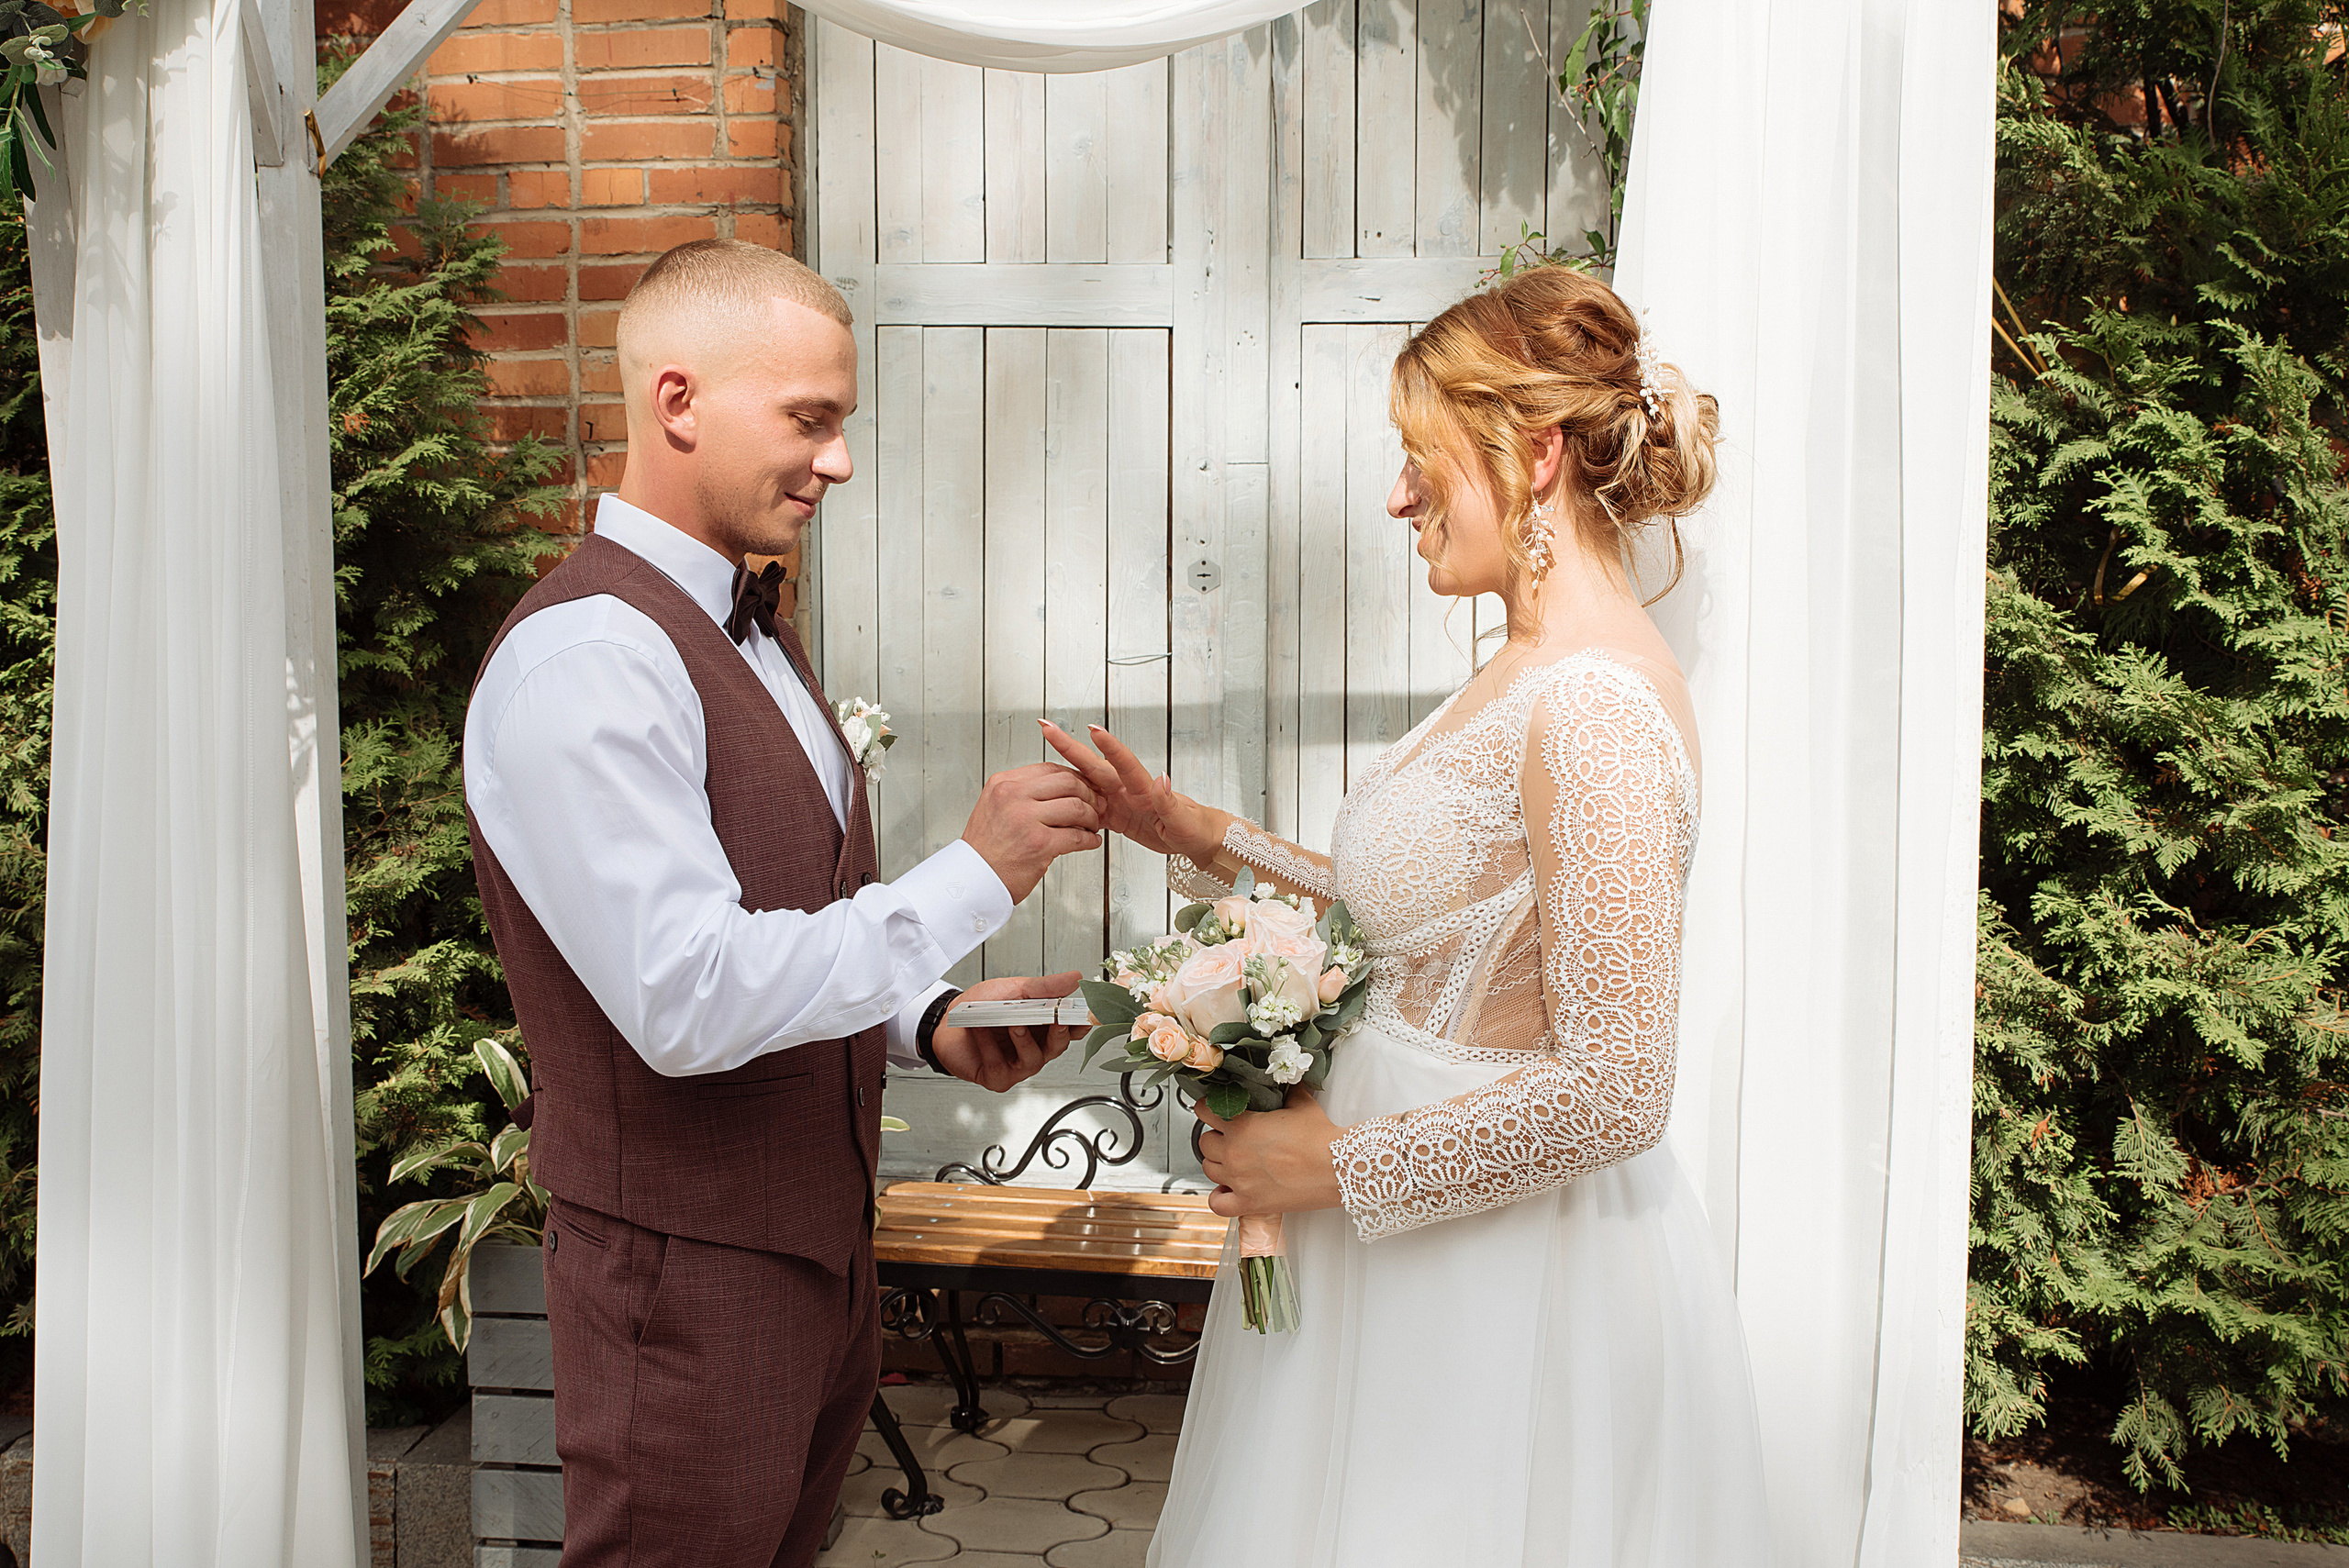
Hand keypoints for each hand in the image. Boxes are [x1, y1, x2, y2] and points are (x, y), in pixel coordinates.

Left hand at [930, 972, 1082, 1091]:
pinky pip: (1001, 1065)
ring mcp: (1017, 1066)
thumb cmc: (979, 1007)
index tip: (1083, 1015)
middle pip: (1057, 1046)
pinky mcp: (998, 1078)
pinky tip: (981, 1031)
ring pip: (1033, 1059)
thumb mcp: (1013, 989)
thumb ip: (1044, 987)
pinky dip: (990, 1046)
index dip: (1080, 1024)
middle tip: (1057, 1019)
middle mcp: (1034, 1048)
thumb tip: (1074, 978)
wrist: (946, 1022)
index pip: (1070, 1029)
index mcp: (1042, 1027)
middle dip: (1058, 1033)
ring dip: (1023, 1039)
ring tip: (1013, 1023)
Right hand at [960, 762, 1102, 901]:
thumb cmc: (986, 849)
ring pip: (1076, 807)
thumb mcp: (995, 807)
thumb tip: (1059, 787)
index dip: (1074, 777)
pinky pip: (1077, 836)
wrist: (972, 879)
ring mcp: (1026, 819)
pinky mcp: (1039, 844)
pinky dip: (1090, 840)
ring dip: (1092, 817)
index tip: (1084, 787)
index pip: (1050, 769)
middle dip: (1089, 794)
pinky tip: (1091, 841)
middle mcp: (1013, 796)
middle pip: (1068, 782)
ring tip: (1093, 825)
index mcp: (1003, 784)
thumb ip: (1022, 793)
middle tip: (1096, 804)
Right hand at [1037, 720, 1221, 862]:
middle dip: (1070, 746)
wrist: (1195, 838)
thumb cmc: (1194, 827)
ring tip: (1042, 752)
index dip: (1108, 746)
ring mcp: (1119, 800)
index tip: (1092, 729)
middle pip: (1093, 765)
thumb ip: (1169, 801)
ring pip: (1086, 782)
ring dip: (1064, 768)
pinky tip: (1055, 798)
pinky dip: (1072, 802)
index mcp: (1143, 788)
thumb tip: (1162, 780)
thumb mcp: (1183, 820)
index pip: (1123, 762)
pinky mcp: (1115, 815)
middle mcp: (1127, 789)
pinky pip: (1089, 807)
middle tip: (1048, 728)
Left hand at [1195, 1089, 1344, 1216]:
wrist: (1336, 1167)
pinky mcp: (1249, 1203)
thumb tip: (1287, 1080)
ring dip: (1217, 1163)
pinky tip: (1229, 1190)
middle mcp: (1234, 1152)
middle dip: (1215, 1137)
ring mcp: (1239, 1180)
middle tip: (1230, 1137)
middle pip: (1204, 1142)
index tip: (1214, 1111)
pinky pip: (1217, 1204)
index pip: (1204, 1111)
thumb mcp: (1300, 1104)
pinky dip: (1219, 1197)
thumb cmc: (1320, 1138)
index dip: (1208, 1109)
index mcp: (1241, 1125)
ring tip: (1232, 1161)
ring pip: (1208, 1169)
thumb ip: (1286, 1091)